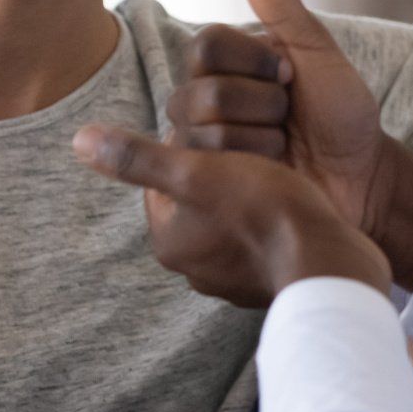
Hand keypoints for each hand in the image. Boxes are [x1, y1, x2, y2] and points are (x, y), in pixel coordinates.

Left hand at [73, 125, 391, 306]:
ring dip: (248, 193)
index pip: (165, 178)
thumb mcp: (198, 171)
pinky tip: (295, 200)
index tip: (220, 127)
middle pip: (199, 199)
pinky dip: (273, 219)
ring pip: (231, 219)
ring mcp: (235, 281)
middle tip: (252, 144)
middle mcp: (197, 270)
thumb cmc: (267, 211)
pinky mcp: (270, 284)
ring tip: (277, 167)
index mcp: (171, 243)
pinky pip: (262, 240)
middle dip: (220, 169)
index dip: (191, 143)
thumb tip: (80, 140)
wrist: (333, 265)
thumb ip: (140, 156)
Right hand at [166, 0, 412, 282]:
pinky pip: (209, 174)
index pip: (207, 46)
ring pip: (205, 138)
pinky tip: (273, 174)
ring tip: (284, 149)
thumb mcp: (315, 48)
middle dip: (264, 108)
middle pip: (203, 95)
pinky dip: (254, 171)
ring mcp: (202, 148)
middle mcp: (203, 100)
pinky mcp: (206, 189)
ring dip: (261, 144)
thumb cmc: (343, 112)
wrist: (363, 179)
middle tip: (290, 116)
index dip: (257, 63)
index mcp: (225, 63)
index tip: (291, 75)